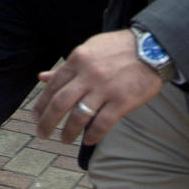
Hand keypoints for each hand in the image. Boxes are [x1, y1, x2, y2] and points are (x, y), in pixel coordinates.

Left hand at [33, 29, 163, 144]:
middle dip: (47, 122)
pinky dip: (92, 135)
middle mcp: (88, 74)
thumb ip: (67, 67)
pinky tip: (88, 140)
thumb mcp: (90, 50)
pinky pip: (102, 124)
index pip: (53, 86)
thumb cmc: (119, 48)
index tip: (35, 117)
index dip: (41, 104)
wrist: (153, 48)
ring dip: (68, 132)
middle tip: (42, 134)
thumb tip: (42, 77)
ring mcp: (105, 88)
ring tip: (64, 140)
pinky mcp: (122, 101)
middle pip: (60, 103)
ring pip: (78, 117)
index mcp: (78, 59)